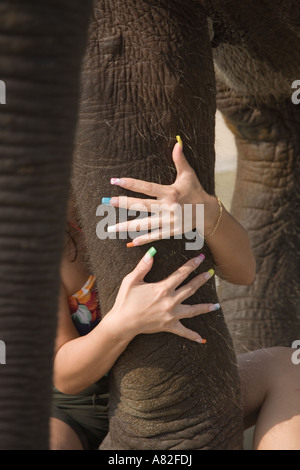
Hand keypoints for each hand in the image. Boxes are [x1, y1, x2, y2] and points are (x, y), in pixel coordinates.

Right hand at [104, 248, 219, 343]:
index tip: (200, 258)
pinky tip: (201, 339)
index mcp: (162, 288)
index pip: (181, 273)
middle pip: (191, 288)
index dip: (192, 264)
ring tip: (217, 305)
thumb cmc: (125, 300)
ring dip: (205, 307)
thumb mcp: (131, 280)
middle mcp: (170, 301)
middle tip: (211, 273)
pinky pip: (183, 332)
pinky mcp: (168, 326)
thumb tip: (152, 252)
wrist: (122, 323)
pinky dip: (192, 336)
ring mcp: (171, 315)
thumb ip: (143, 266)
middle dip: (202, 280)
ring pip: (193, 310)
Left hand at [105, 139, 219, 245]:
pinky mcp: (171, 231)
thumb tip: (177, 143)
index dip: (131, 184)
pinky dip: (143, 239)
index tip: (116, 180)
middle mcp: (168, 207)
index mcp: (170, 192)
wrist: (207, 213)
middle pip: (142, 206)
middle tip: (108, 202)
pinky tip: (130, 241)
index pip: (147, 187)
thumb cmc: (195, 191)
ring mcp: (169, 221)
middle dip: (124, 204)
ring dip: (127, 226)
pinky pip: (155, 235)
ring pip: (145, 224)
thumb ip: (180, 160)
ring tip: (111, 228)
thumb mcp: (188, 175)